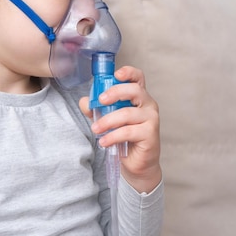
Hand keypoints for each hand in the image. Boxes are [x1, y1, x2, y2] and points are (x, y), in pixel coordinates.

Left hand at [79, 66, 161, 193]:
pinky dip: (113, 136)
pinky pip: (129, 131)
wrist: (136, 163)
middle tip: (100, 101)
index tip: (116, 74)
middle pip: (135, 90)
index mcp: (139, 96)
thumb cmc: (124, 137)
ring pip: (128, 113)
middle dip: (115, 92)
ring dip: (108, 121)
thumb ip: (96, 109)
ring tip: (95, 129)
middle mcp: (148, 104)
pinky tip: (104, 142)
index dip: (129, 72)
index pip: (138, 78)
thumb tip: (84, 101)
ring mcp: (151, 118)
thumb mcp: (107, 120)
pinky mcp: (150, 134)